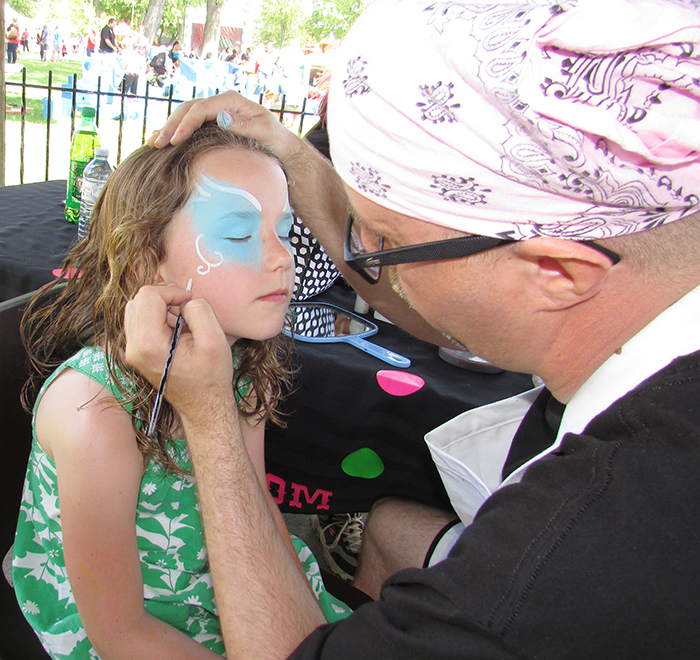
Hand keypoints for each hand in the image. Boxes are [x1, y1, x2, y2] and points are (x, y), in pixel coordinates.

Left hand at [124, 285, 234, 422]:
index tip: (190, 301)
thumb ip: (199, 310)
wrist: (203, 405)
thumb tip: (184, 300)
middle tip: (185, 308)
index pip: (148, 296)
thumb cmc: (211, 376)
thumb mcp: (215, 339)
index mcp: (149, 343)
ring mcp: (132, 352)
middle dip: (163, 297)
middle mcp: (134, 348)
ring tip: (180, 320)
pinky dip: (155, 318)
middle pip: (137, 300)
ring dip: (158, 307)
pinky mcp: (136, 354)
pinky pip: (138, 323)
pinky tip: (174, 330)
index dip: (172, 291)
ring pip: (135, 309)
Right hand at [148, 90, 301, 161]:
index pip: (202, 109)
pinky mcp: (211, 124)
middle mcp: (220, 103)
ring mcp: (215, 112)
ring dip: (168, 129)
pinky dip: (175, 133)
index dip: (187, 123)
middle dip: (171, 126)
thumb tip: (221, 117)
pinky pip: (189, 125)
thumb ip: (244, 125)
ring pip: (185, 116)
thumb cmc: (275, 139)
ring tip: (153, 143)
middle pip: (188, 110)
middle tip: (157, 143)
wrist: (280, 146)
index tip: (176, 139)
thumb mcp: (265, 132)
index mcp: (231, 101)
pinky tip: (162, 142)